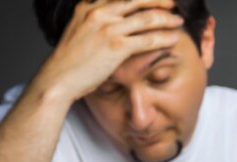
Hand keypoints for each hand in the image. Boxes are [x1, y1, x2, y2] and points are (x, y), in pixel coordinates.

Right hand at [34, 0, 183, 101]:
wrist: (58, 79)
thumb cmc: (68, 62)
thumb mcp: (77, 31)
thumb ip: (93, 21)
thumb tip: (107, 22)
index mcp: (88, 7)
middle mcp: (99, 12)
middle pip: (136, 0)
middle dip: (158, 0)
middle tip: (172, 3)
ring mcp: (108, 28)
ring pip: (146, 19)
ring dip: (166, 20)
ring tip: (178, 21)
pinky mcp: (116, 46)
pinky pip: (147, 40)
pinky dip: (163, 38)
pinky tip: (173, 39)